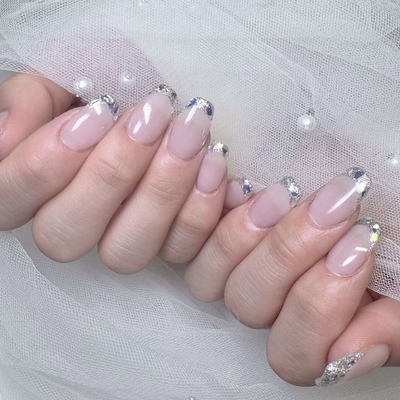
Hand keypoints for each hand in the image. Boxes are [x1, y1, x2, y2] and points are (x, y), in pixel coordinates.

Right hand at [0, 74, 228, 271]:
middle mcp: (75, 222)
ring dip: (160, 192)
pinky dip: (201, 207)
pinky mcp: (167, 244)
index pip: (10, 198)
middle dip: (112, 174)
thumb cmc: (114, 81)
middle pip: (66, 236)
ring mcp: (121, 239)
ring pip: (124, 252)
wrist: (170, 96)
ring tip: (190, 135)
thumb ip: (30, 102)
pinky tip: (214, 162)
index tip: (98, 113)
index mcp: (36, 185)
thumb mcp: (67, 75)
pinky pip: (179, 248)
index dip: (47, 164)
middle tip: (152, 117)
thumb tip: (6, 140)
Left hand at [185, 169, 399, 385]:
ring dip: (242, 236)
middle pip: (248, 305)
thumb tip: (355, 351)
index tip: (357, 250)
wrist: (355, 188)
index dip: (318, 312)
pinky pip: (186, 234)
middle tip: (330, 209)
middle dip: (289, 256)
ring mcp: (234, 264)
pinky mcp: (212, 226)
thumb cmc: (383, 234)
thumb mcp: (399, 281)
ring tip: (281, 193)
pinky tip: (227, 177)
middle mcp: (269, 301)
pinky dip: (205, 207)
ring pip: (208, 277)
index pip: (294, 356)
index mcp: (312, 327)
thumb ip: (390, 324)